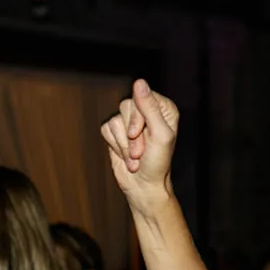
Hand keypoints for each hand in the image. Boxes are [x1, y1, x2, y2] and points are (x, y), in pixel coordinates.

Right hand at [101, 80, 178, 208]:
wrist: (143, 186)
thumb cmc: (157, 163)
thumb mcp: (160, 135)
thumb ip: (150, 108)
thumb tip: (139, 82)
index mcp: (163, 108)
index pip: (142, 96)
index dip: (138, 117)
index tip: (143, 134)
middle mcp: (147, 112)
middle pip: (126, 106)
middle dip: (131, 133)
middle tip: (140, 152)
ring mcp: (130, 121)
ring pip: (115, 119)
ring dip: (124, 144)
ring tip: (135, 157)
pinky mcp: (116, 132)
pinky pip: (106, 128)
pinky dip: (114, 145)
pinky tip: (125, 156)